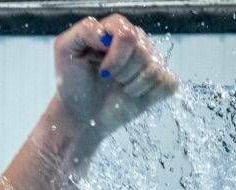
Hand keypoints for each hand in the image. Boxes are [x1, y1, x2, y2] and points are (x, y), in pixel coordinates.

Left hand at [53, 14, 178, 134]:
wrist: (80, 114)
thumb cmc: (73, 82)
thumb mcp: (66, 50)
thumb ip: (84, 31)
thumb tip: (107, 35)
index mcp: (115, 29)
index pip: (128, 34)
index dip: (116, 56)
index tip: (102, 71)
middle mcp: (137, 41)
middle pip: (143, 51)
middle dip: (122, 72)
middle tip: (108, 80)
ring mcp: (151, 60)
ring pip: (155, 69)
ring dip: (132, 86)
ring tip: (119, 88)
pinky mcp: (162, 81)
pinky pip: (169, 83)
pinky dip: (149, 95)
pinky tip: (133, 95)